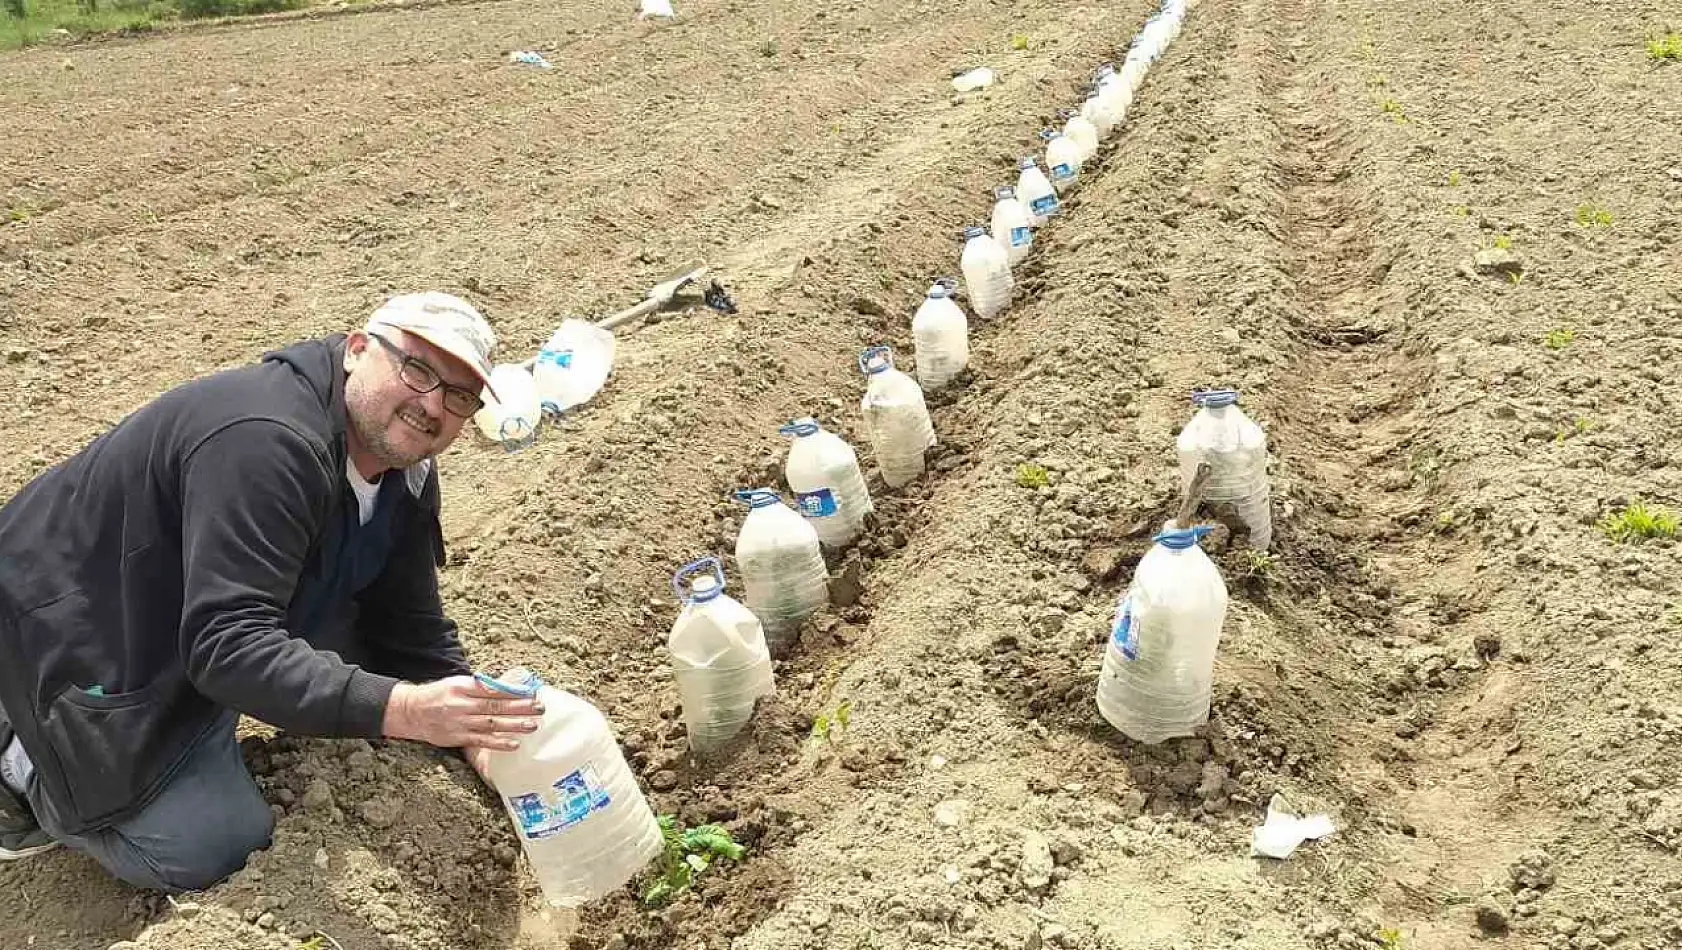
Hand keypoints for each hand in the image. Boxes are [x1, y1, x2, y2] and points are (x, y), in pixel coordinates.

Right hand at [382, 675, 543, 751]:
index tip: (532, 692)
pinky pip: (481, 741)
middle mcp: (463, 705)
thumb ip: (480, 686)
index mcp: (464, 687)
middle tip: (540, 707)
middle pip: (496, 706)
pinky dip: (498, 743)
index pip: (494, 689)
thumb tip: (508, 685)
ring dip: (514, 725)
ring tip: (533, 725)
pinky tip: (514, 744)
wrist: (412, 712)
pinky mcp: (458, 738)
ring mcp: (461, 723)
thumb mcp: (458, 684)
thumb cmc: (439, 695)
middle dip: (520, 707)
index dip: (514, 691)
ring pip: (492, 724)